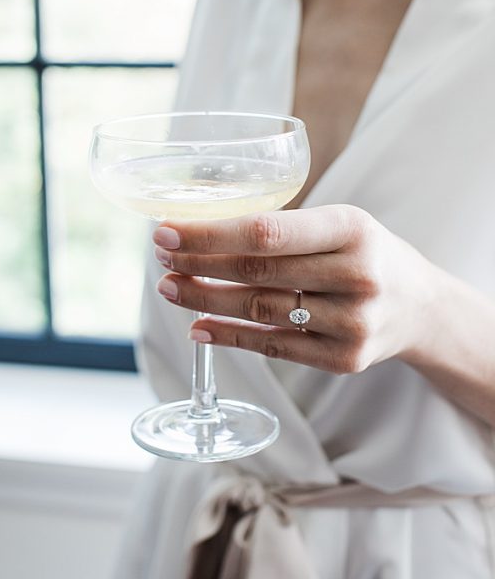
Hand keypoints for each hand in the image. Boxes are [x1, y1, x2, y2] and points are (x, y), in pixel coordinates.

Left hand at [152, 204, 439, 373]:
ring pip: (258, 310)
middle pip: (255, 272)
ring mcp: (352, 323)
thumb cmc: (363, 254)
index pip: (265, 232)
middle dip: (197, 264)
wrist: (422, 307)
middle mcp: (356, 276)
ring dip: (203, 300)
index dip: (207, 234)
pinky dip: (228, 336)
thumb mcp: (339, 224)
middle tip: (161, 257)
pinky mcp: (344, 360)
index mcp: (351, 229)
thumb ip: (282, 229)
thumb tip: (197, 233)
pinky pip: (272, 347)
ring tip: (171, 288)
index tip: (165, 230)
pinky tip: (198, 327)